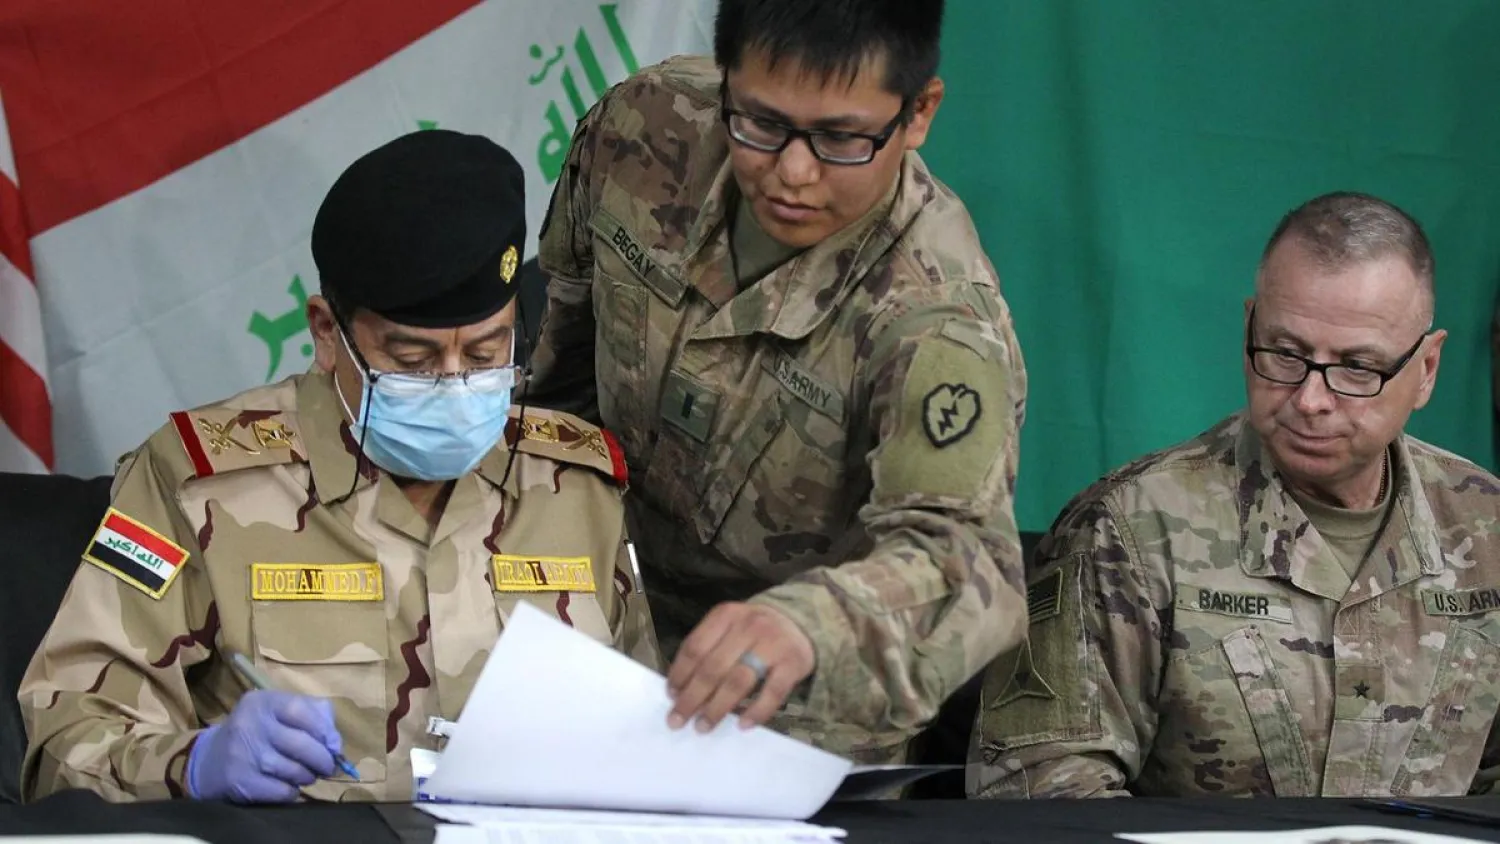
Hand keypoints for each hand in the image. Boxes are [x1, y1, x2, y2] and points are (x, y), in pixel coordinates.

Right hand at [188, 689, 341, 802]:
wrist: (209, 761)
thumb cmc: (256, 733)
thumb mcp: (277, 713)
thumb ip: (312, 716)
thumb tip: (336, 743)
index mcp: (262, 702)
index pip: (300, 710)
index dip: (324, 730)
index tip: (333, 745)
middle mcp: (250, 725)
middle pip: (302, 744)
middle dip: (322, 759)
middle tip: (327, 767)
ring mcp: (243, 754)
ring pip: (294, 770)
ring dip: (308, 776)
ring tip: (306, 775)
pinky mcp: (239, 781)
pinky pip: (281, 791)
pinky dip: (291, 792)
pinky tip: (288, 787)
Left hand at [665, 602, 814, 731]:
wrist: (802, 621)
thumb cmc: (755, 630)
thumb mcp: (730, 626)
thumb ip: (708, 648)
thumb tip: (680, 689)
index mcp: (726, 615)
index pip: (695, 647)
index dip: (680, 674)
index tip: (670, 696)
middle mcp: (748, 627)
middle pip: (713, 668)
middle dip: (692, 698)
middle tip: (677, 720)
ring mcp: (772, 645)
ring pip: (738, 682)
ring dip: (717, 708)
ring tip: (703, 726)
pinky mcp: (793, 664)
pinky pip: (772, 693)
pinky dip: (756, 712)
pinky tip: (742, 726)